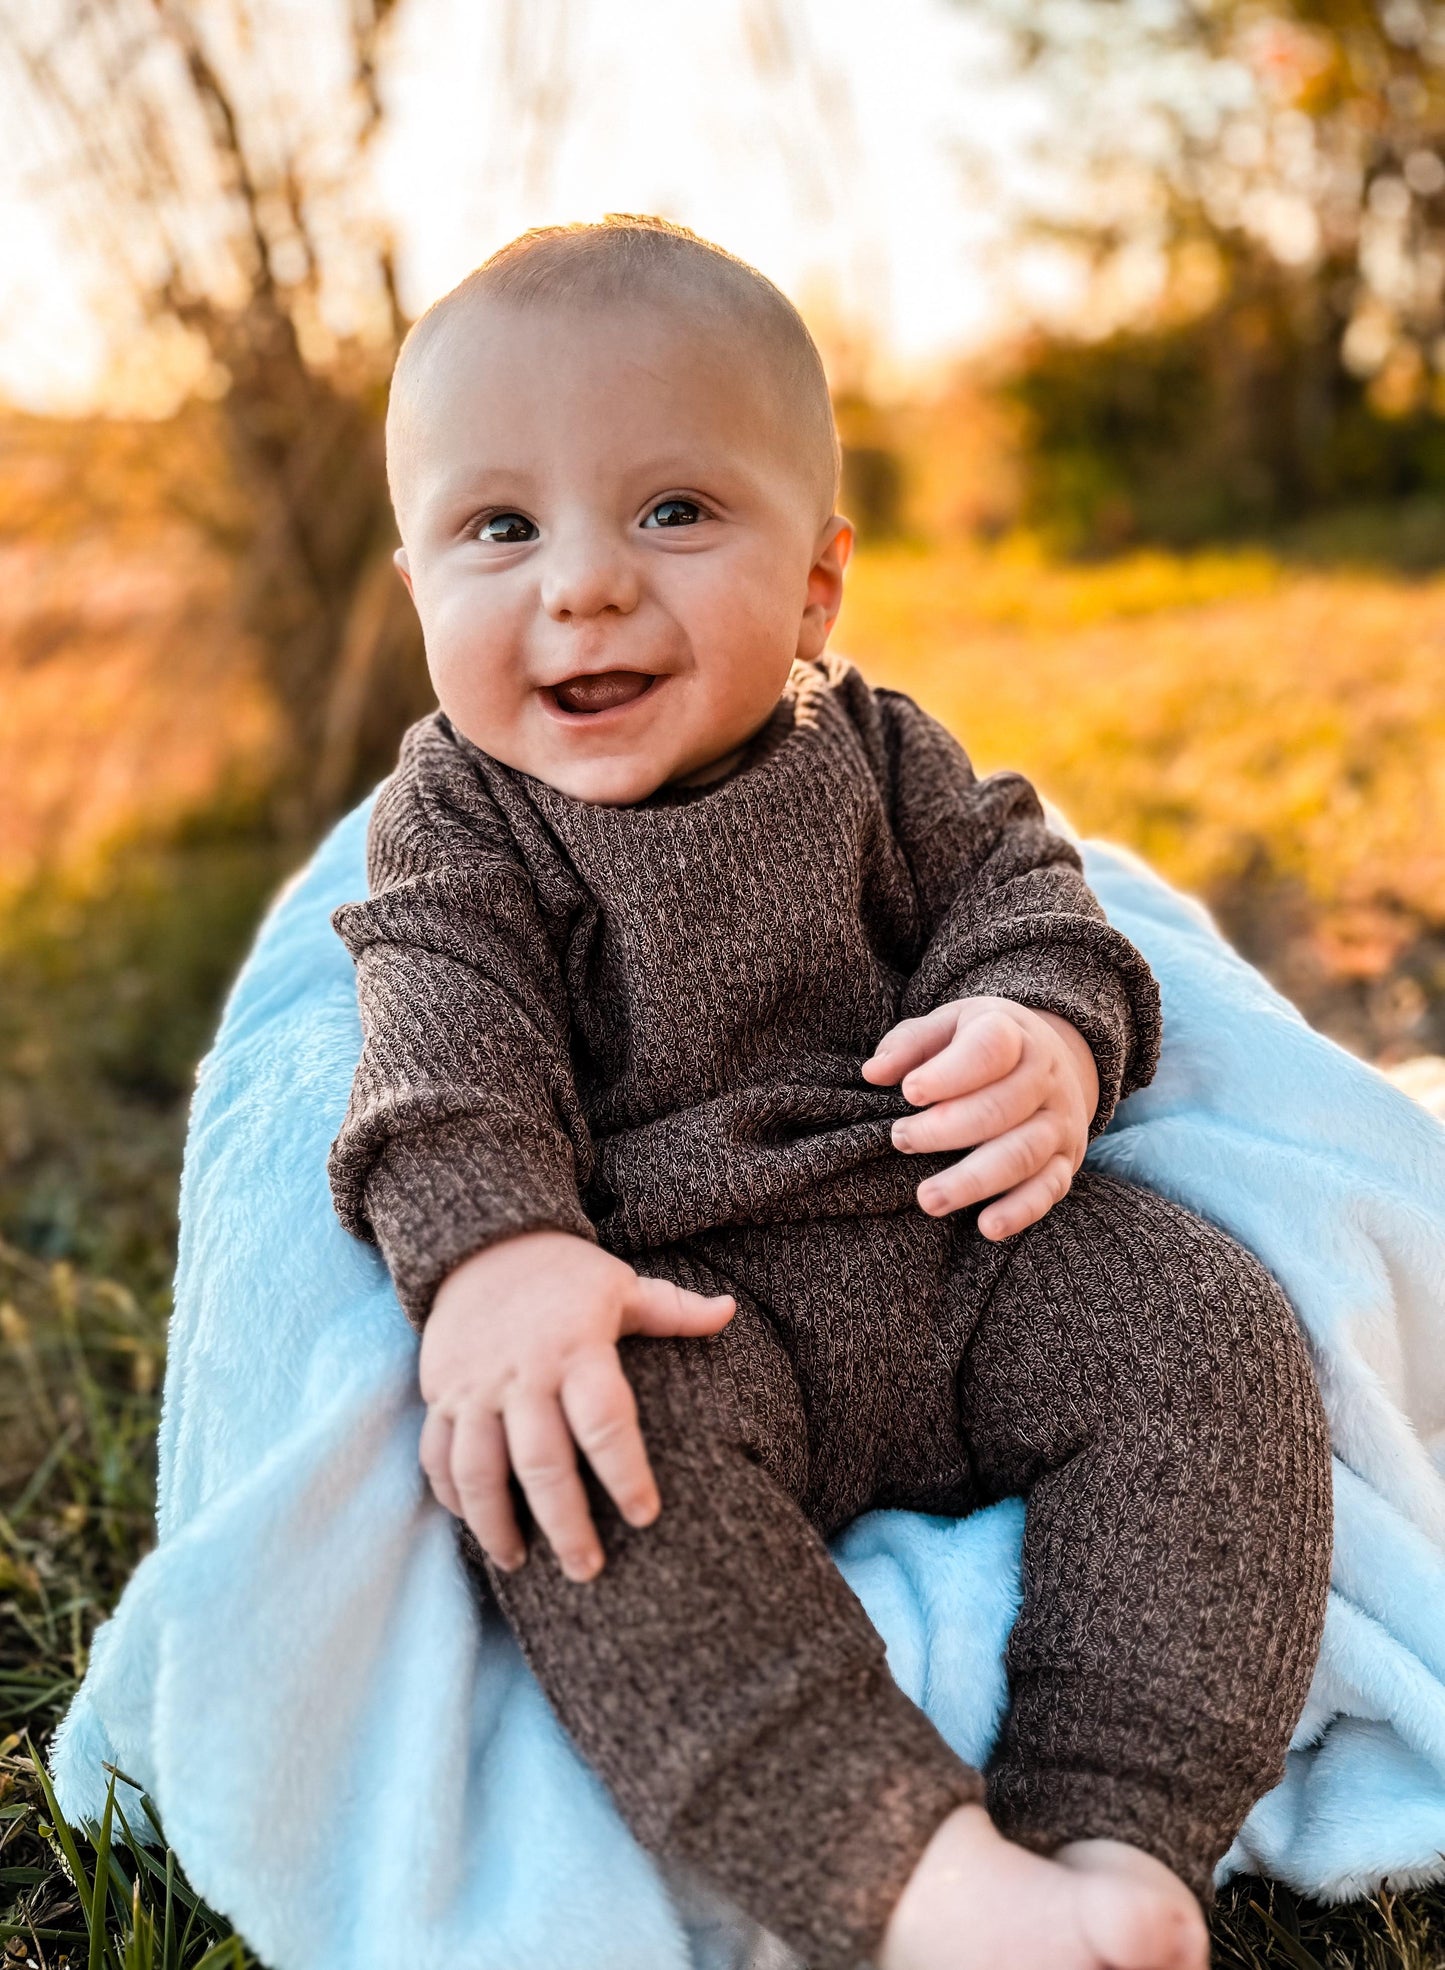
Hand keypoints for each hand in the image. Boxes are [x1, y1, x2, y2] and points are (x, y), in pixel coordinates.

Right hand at [418, 1230, 734, 1582]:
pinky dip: (450, 1495)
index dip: (626, 1472)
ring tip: (519, 1564)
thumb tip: (730, 1312)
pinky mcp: (440, 1392)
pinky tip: (474, 1525)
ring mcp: (475, 1386)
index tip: (646, 1517)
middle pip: (542, 1462)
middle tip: (588, 1570)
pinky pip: (437, 1454)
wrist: (481, 1240)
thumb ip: (673, 1310)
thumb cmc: (565, 1274)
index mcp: (577, 1348)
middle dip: (565, 1524)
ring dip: (496, 1524)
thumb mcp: (621, 1286)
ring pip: (479, 1469)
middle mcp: (524, 1373)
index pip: (604, 1421)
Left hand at [862, 997, 1099, 1238]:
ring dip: (973, 1180)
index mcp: (1014, 1036)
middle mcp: (1044, 1077)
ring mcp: (1058, 1122)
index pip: (991, 1050)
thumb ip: (911, 1044)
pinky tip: (986, 1227)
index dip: (949, 1074)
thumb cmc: (984, 1044)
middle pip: (1002, 1108)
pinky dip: (1020, 1211)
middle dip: (946, 1130)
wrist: (1057, 1057)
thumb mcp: (950, 1025)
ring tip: (928, 1198)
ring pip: (1022, 1154)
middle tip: (900, 1139)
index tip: (909, 1092)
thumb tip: (874, 1073)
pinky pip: (1048, 1189)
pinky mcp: (1065, 1161)